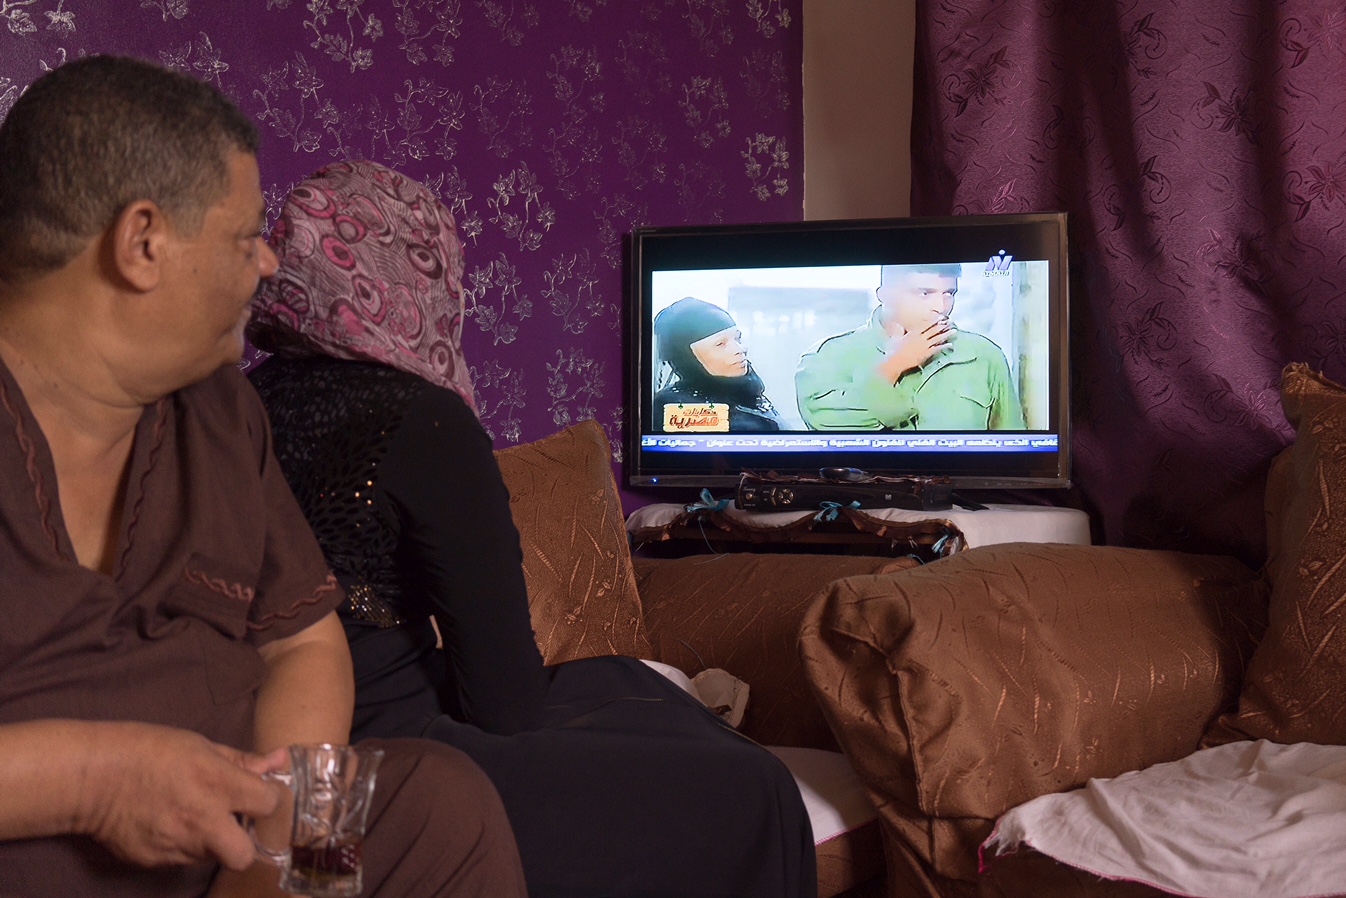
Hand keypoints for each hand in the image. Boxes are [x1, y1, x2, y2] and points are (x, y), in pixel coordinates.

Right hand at [75, 722, 286, 869]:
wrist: (92, 776)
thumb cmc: (149, 750)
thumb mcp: (201, 745)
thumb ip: (243, 761)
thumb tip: (279, 760)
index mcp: (219, 785)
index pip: (268, 804)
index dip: (266, 799)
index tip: (256, 795)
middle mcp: (202, 821)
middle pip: (244, 855)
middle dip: (244, 843)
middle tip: (231, 825)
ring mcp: (177, 845)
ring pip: (211, 857)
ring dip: (211, 842)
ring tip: (191, 816)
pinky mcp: (154, 860)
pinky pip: (181, 859)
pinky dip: (181, 846)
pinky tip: (167, 824)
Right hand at [879, 319, 952, 382]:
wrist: (895, 361)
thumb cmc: (893, 350)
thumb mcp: (895, 337)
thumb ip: (898, 330)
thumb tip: (897, 325)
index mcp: (913, 333)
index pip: (926, 324)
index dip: (934, 320)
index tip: (941, 317)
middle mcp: (920, 338)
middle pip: (934, 330)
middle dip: (943, 325)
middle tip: (950, 321)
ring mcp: (924, 345)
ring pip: (937, 338)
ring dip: (946, 334)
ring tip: (954, 330)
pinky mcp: (926, 354)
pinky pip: (937, 348)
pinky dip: (944, 346)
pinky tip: (950, 345)